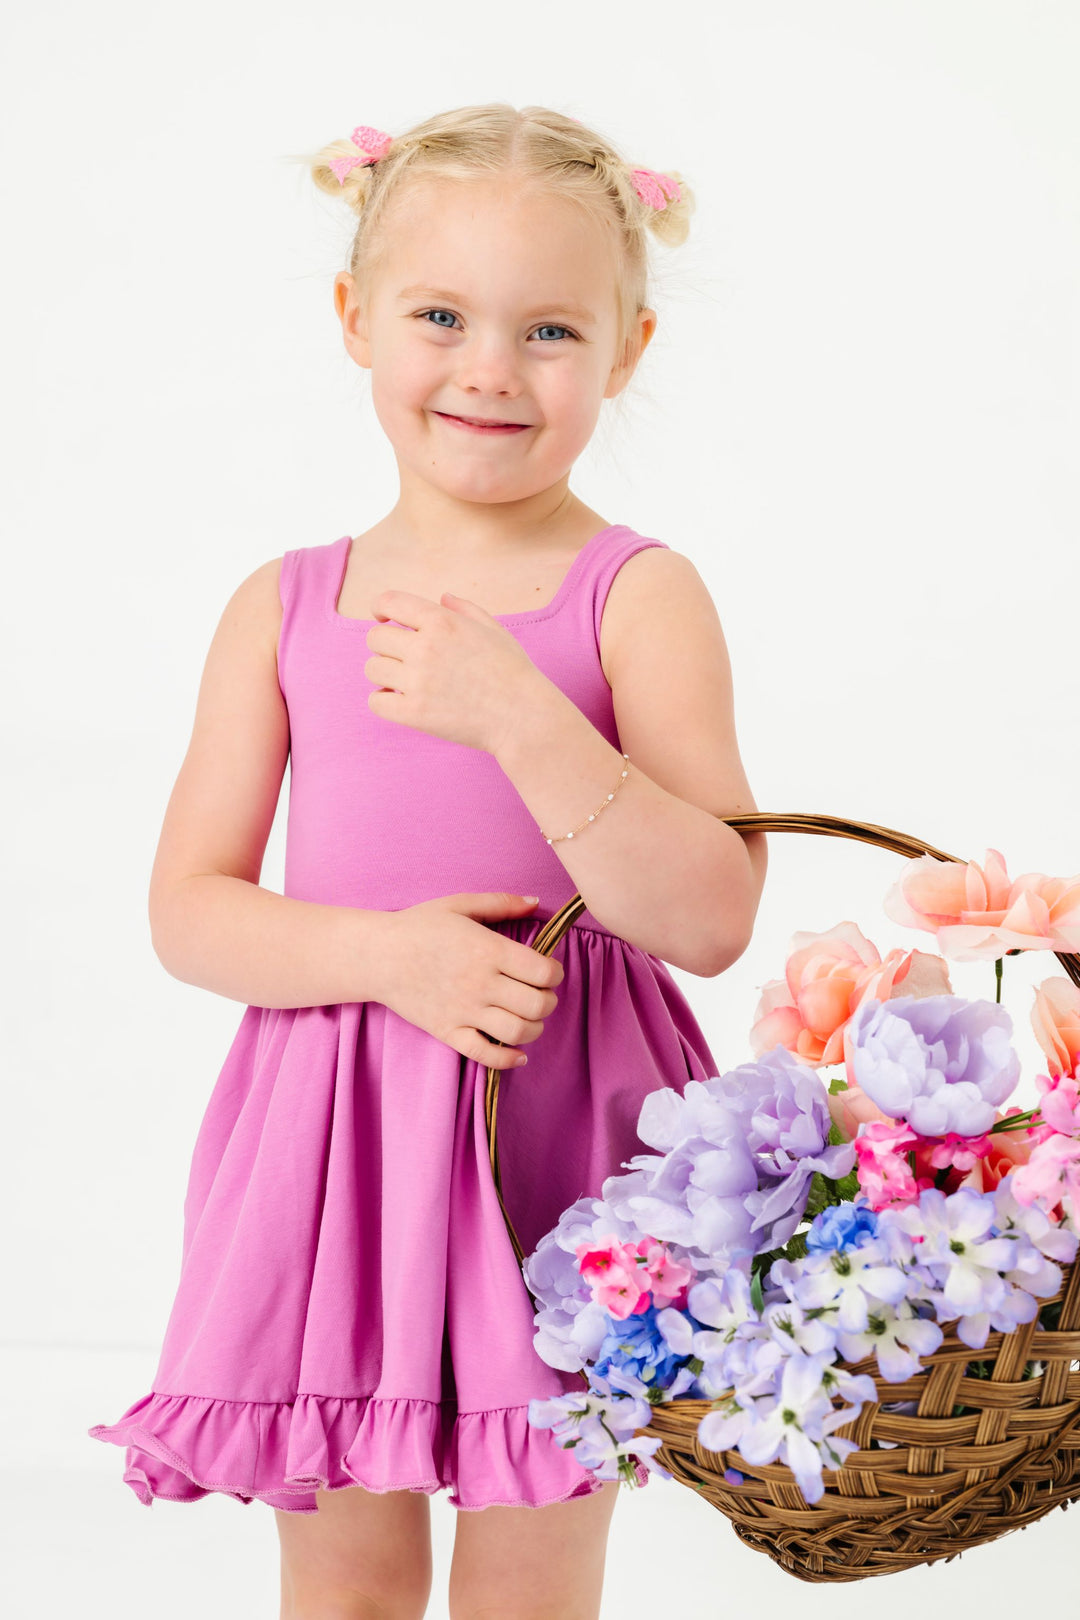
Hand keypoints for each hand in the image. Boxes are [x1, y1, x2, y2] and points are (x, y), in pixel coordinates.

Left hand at [366, 588, 546, 754]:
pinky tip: (399, 702)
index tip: (382, 619)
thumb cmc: (513, 672)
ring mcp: (418, 682)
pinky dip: (383, 702)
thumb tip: (442, 598)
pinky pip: (375, 702)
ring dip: (384, 675)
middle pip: (375, 638)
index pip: (389, 601)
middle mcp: (425, 647)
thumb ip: (464, 609)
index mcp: (442, 621)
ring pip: (372, 669)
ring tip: (403, 682)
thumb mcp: (494, 629)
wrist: (523, 716)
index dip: (380, 608)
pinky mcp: (415, 714)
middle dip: (385, 646)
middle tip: (401, 659)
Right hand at [376, 891, 564, 1069]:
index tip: (549, 971)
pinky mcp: (447, 1031)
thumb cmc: (418, 926)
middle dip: (549, 1001)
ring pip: (518, 1032)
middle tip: (541, 995)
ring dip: (534, 1028)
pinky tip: (518, 1053)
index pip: (544, 972)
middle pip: (537, 1004)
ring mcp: (464, 1011)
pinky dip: (509, 1059)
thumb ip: (501, 902)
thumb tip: (536, 902)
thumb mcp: (459, 904)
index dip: (555, 974)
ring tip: (530, 1019)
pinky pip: (486, 1055)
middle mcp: (480, 983)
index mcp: (487, 950)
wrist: (376, 955)